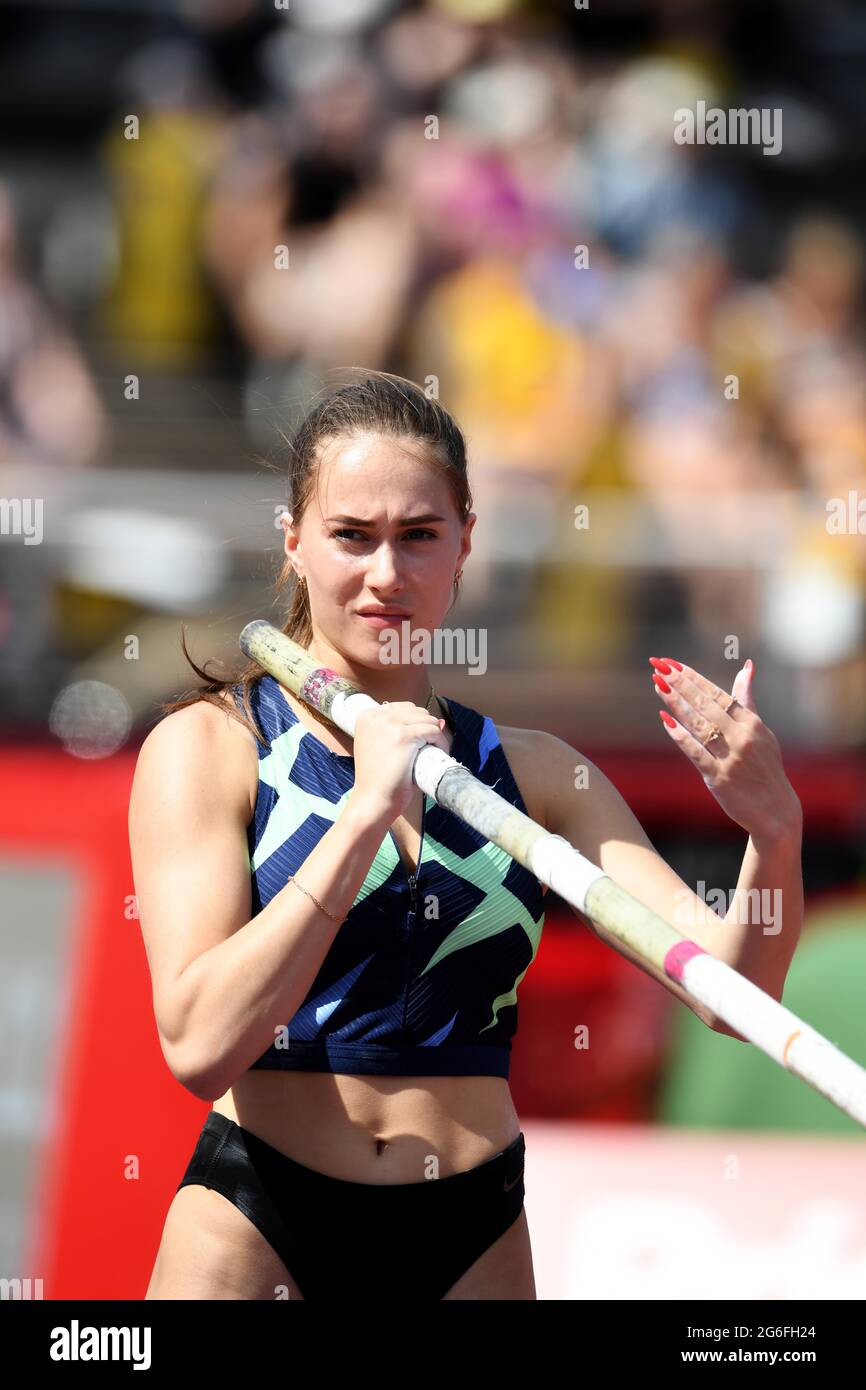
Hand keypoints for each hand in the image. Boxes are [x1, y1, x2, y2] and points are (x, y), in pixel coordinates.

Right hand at [352, 700, 450, 823]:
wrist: (373, 800)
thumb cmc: (378, 778)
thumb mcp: (383, 747)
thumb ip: (403, 731)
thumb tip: (441, 721)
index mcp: (367, 715)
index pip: (403, 708)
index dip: (415, 723)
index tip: (419, 740)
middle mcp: (376, 716)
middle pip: (416, 711)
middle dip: (426, 727)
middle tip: (428, 747)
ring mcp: (389, 725)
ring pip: (427, 719)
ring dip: (435, 734)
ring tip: (434, 751)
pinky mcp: (403, 736)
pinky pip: (433, 731)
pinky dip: (441, 742)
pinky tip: (440, 753)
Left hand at [650, 657, 801, 841]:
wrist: (775, 810)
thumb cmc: (765, 767)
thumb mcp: (761, 731)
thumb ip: (747, 700)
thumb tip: (747, 667)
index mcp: (752, 723)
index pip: (717, 694)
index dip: (693, 678)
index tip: (672, 663)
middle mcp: (741, 737)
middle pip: (705, 705)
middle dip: (680, 684)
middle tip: (659, 667)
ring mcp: (730, 757)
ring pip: (698, 724)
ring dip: (676, 703)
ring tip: (658, 684)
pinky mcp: (719, 777)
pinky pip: (696, 753)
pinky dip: (680, 736)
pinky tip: (665, 720)